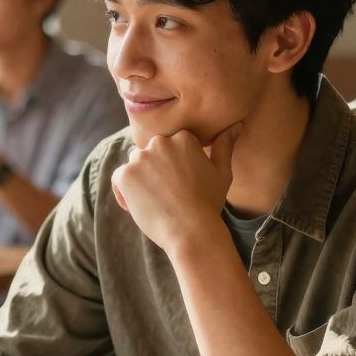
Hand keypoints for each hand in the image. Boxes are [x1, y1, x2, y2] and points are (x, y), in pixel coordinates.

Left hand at [110, 123, 241, 254]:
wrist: (191, 231)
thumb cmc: (208, 203)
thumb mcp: (222, 172)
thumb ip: (225, 145)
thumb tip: (236, 124)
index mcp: (183, 137)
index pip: (169, 147)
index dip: (173, 167)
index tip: (180, 185)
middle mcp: (160, 142)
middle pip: (150, 154)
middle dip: (155, 171)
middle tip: (168, 196)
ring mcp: (141, 158)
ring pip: (135, 165)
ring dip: (140, 179)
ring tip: (156, 202)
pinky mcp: (125, 175)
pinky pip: (119, 179)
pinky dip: (125, 192)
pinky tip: (139, 206)